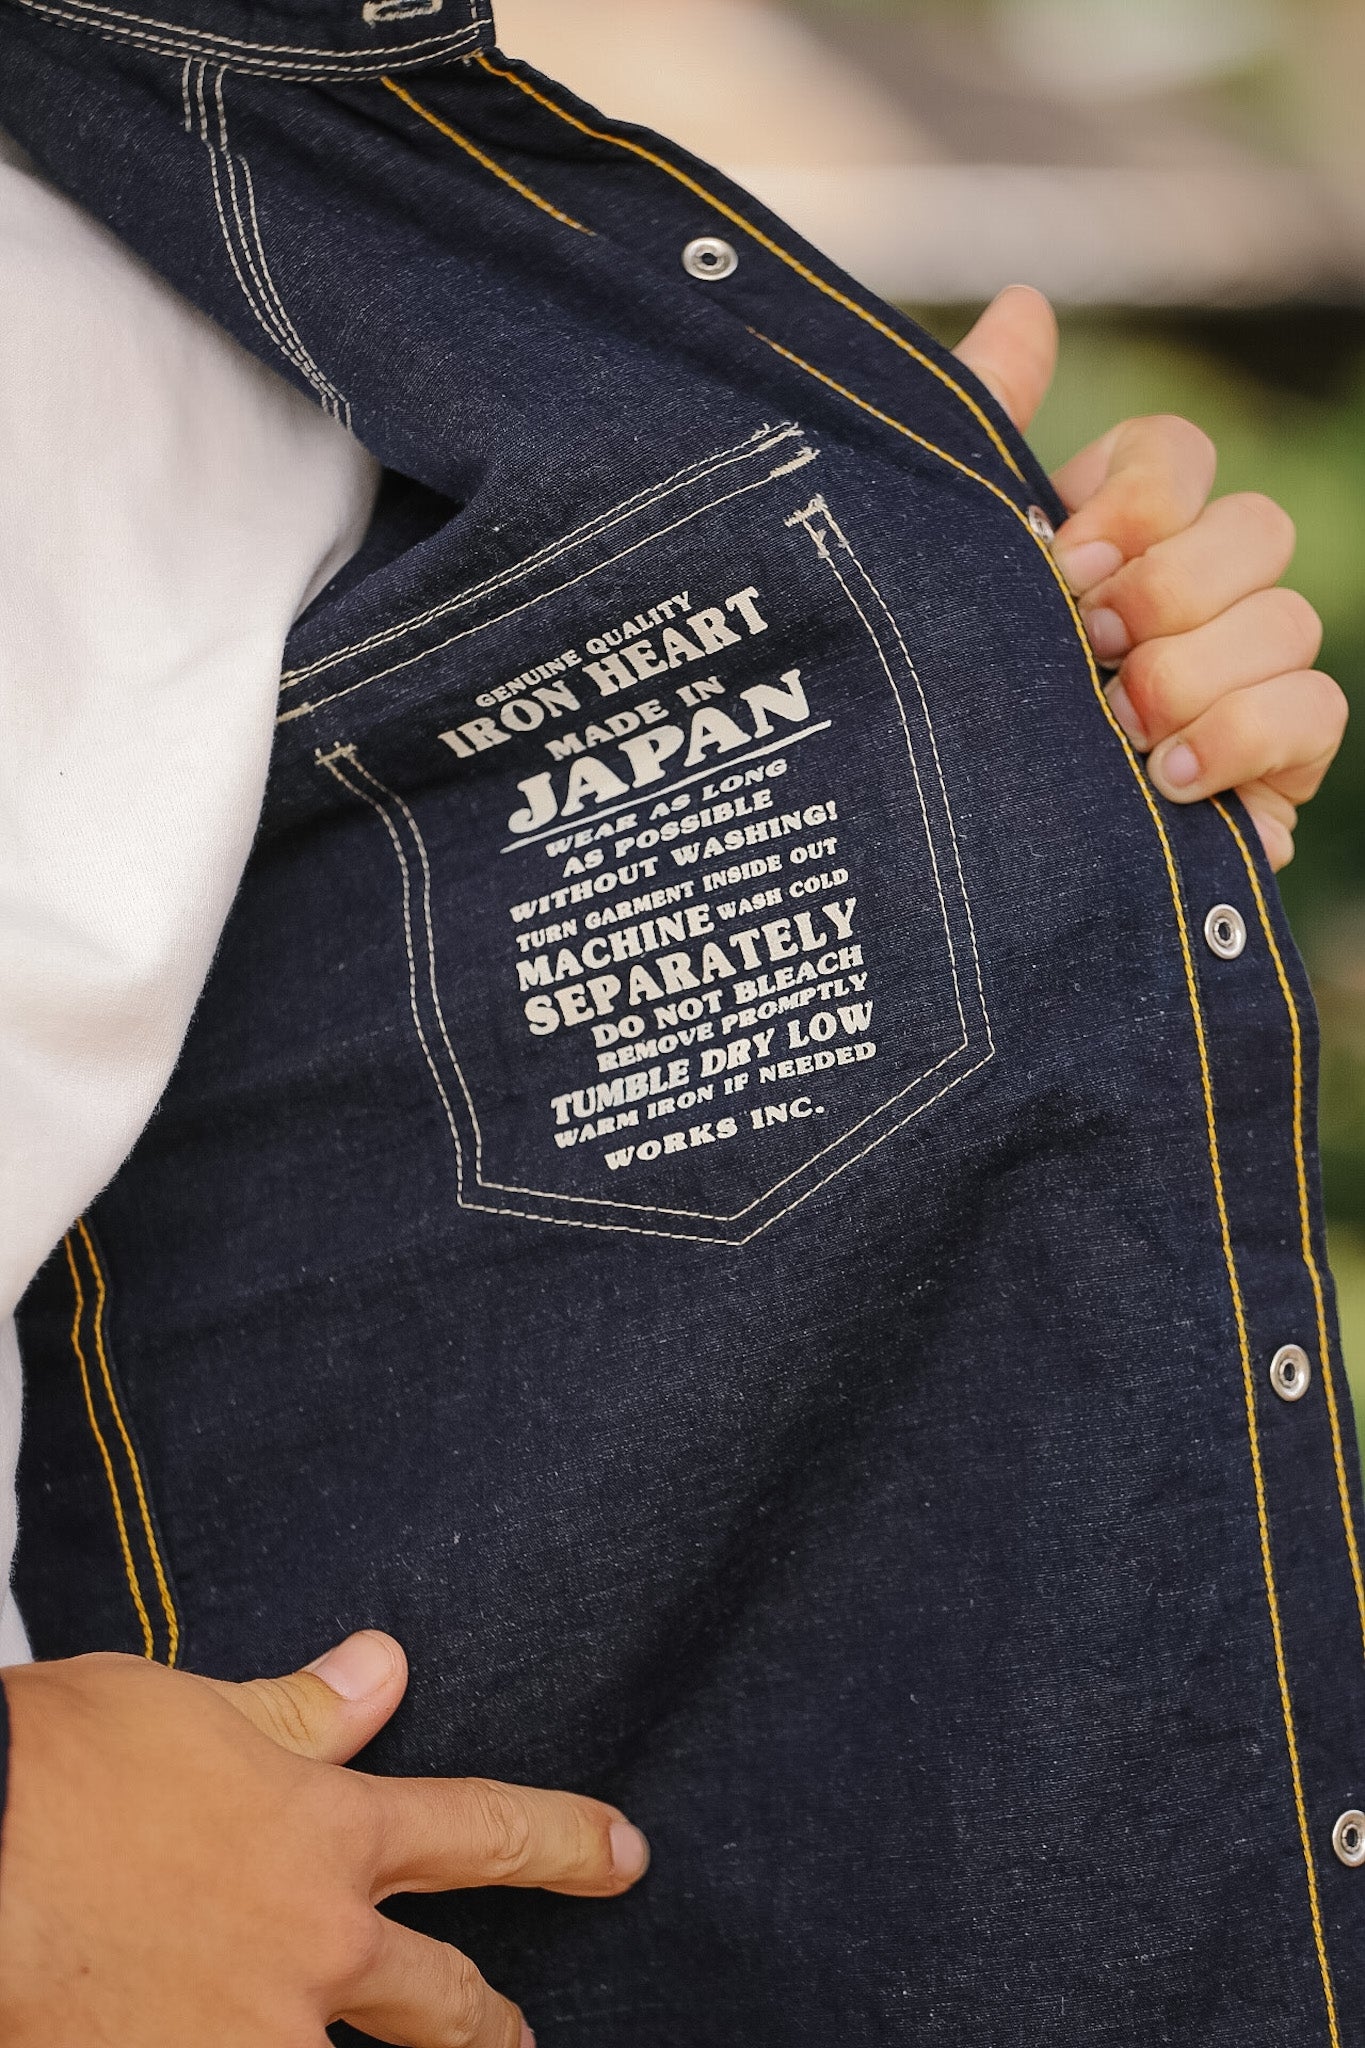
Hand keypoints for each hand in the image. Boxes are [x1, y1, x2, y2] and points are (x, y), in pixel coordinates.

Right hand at [0, 1632, 648, 2046]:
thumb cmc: (66, 1761)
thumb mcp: (195, 1713)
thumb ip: (302, 1710)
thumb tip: (386, 1666)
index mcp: (328, 1834)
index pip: (484, 1831)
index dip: (566, 1842)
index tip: (626, 1855)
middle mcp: (313, 1950)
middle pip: (444, 2006)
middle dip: (491, 2026)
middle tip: (517, 2036)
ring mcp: (250, 2041)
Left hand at [954, 286, 1347, 867]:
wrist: (946, 877)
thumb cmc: (943, 710)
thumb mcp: (941, 567)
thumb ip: (980, 433)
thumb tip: (1026, 304)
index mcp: (1107, 547)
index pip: (1177, 457)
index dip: (1138, 496)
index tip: (1062, 558)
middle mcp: (1186, 605)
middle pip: (1256, 528)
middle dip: (1174, 583)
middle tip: (1092, 640)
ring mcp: (1237, 685)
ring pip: (1292, 618)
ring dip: (1198, 667)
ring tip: (1121, 724)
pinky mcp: (1269, 771)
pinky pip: (1316, 712)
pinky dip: (1247, 734)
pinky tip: (1171, 776)